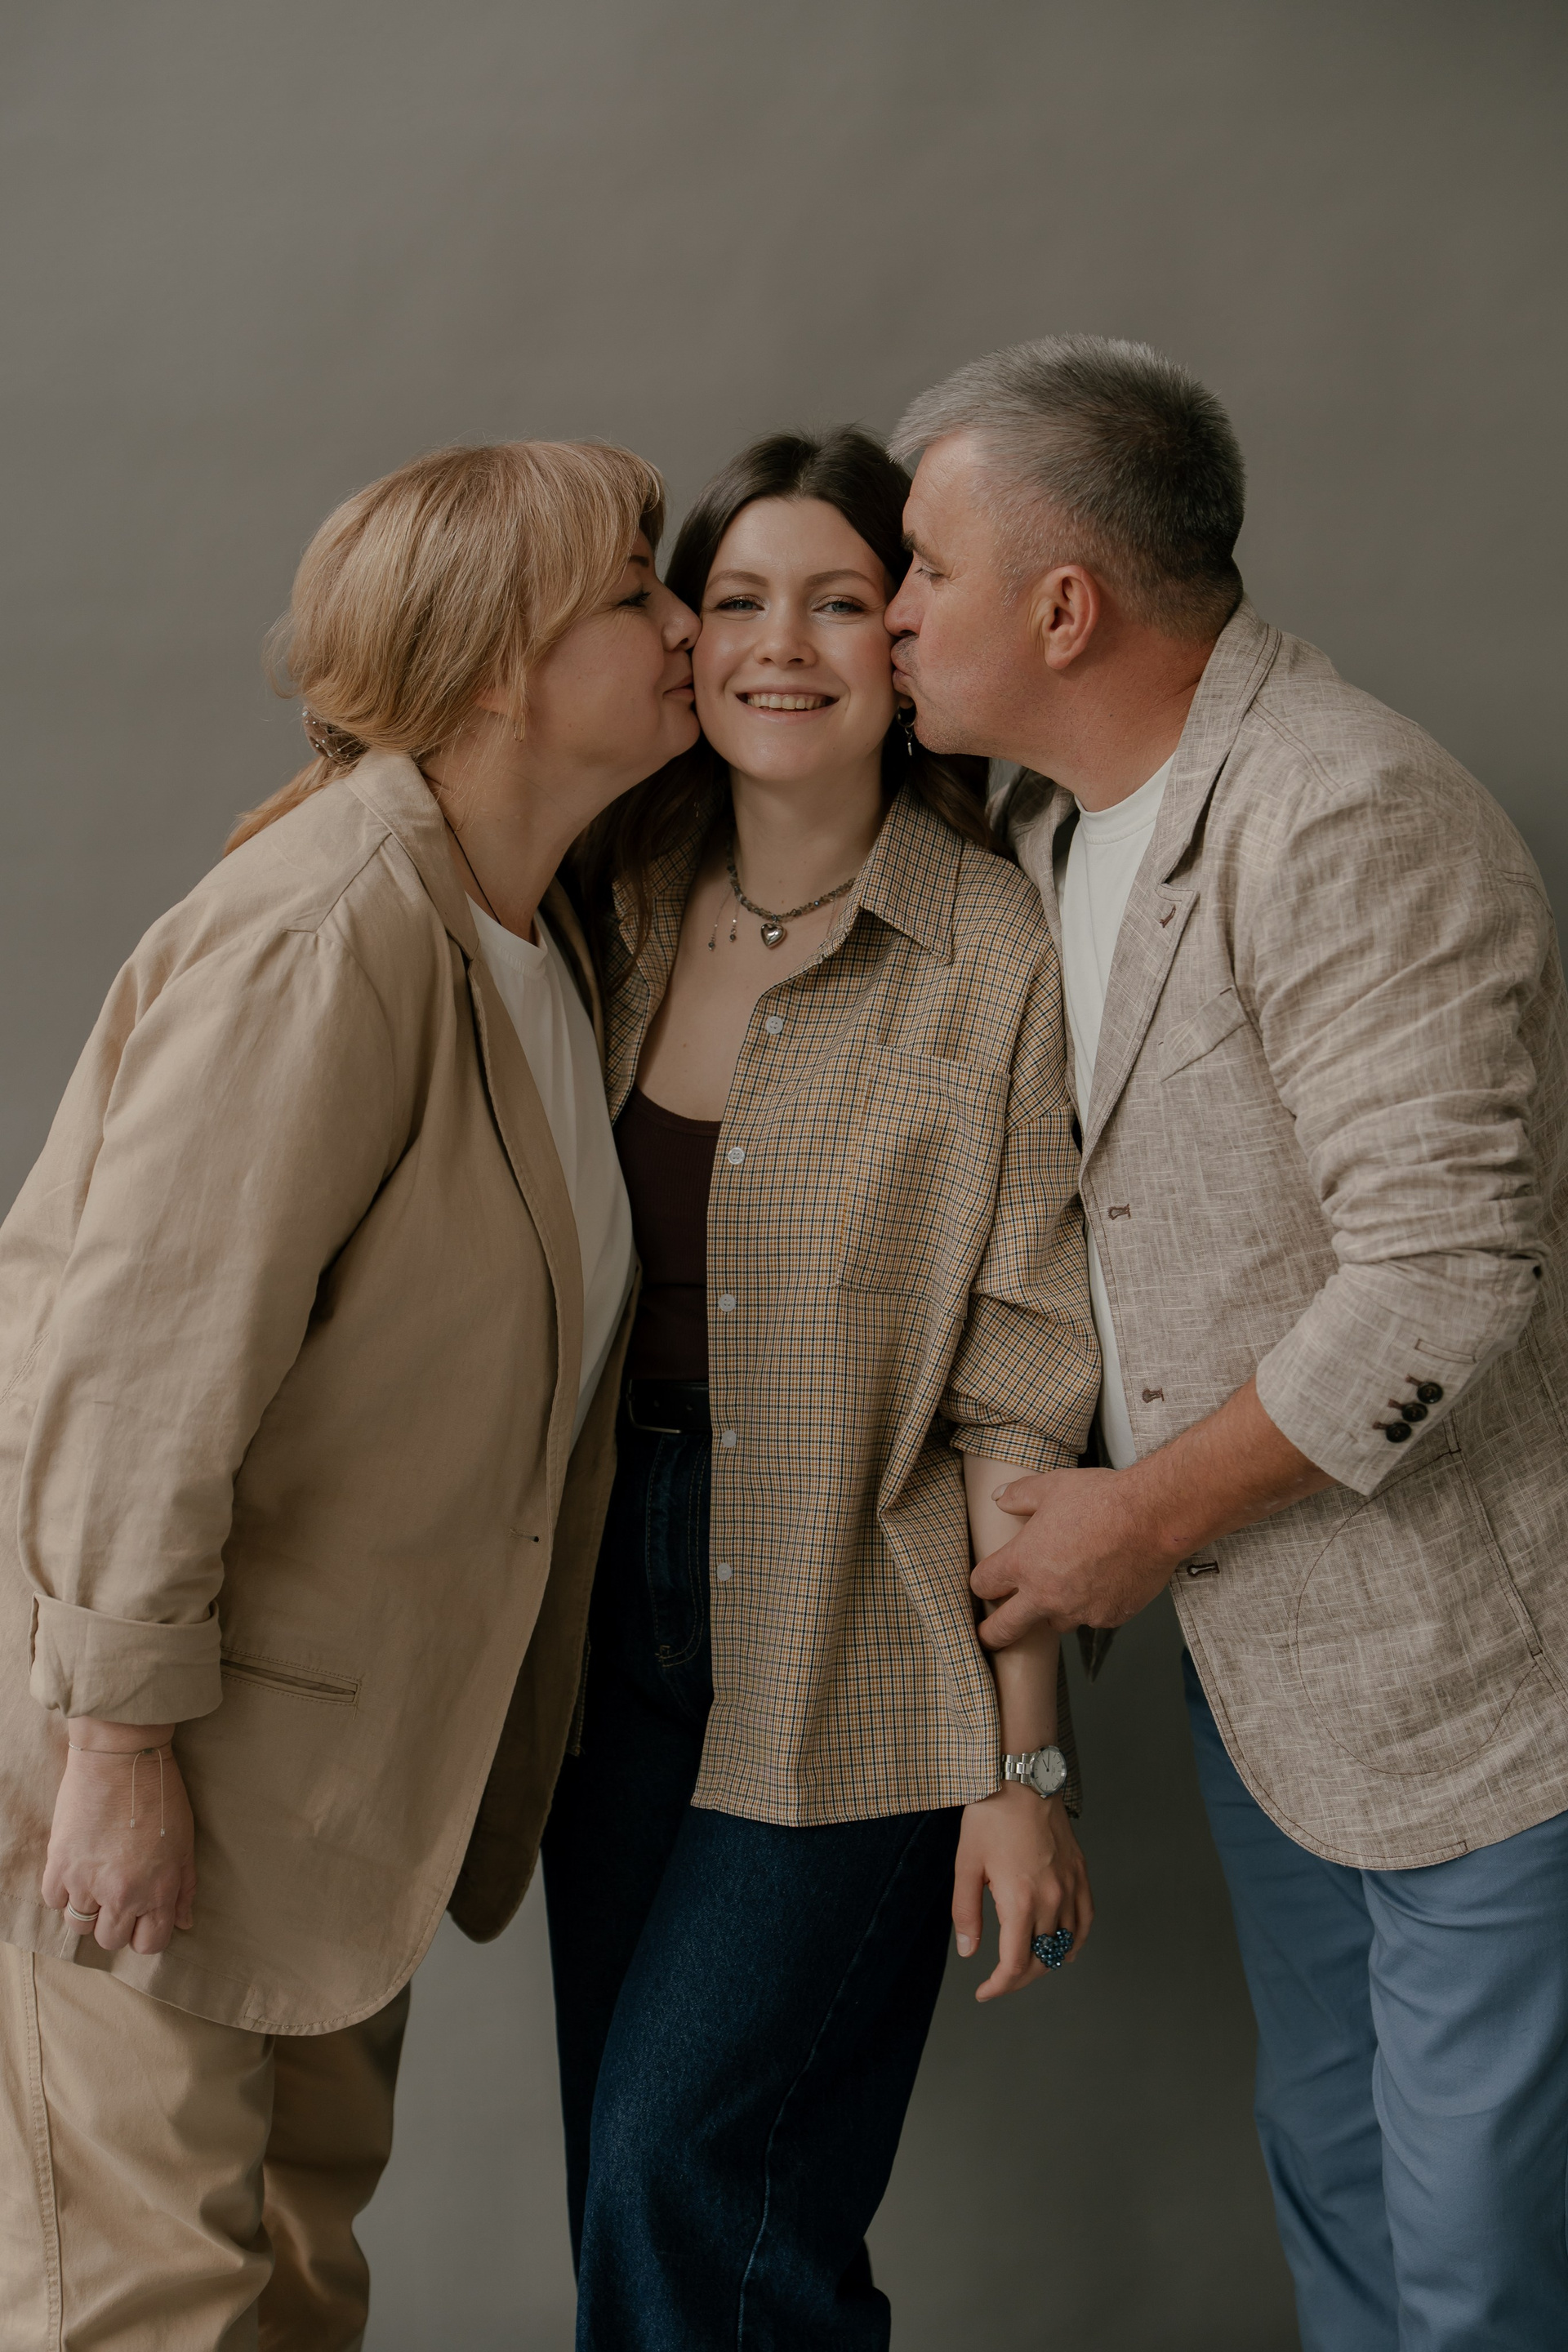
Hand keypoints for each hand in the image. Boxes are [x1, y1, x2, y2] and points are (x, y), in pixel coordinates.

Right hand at [41, 1723, 195, 1955]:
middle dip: (116, 1923)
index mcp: (158, 1891)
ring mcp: (87, 1882)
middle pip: (110, 1940)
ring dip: (88, 1909)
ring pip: (79, 1925)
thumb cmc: (161, 1795)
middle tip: (119, 1895)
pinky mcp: (59, 1865)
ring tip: (96, 1880)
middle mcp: (122, 1894)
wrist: (122, 1757)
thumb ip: (184, 1887)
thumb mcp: (186, 1842)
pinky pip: (54, 1901)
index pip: (149, 1944)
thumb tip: (184, 1922)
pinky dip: (63, 1890)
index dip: (146, 1933)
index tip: (143, 1916)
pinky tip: (77, 1868)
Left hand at [952, 1784, 1092, 2000]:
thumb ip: (966, 1913)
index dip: (999, 1986)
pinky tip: (1064, 1947)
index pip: (1015, 1965)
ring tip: (1024, 1965)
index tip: (984, 1992)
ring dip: (1046, 1962)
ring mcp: (1070, 1886)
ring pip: (1066, 1945)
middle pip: (1042, 1960)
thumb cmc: (990, 1815)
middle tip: (998, 1981)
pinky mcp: (1080, 1873)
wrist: (1023, 1777)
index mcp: (1020, 1900)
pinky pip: (1085, 1920)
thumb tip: (969, 1952)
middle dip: (1019, 1978)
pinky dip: (1076, 1941)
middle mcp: (1052, 1899)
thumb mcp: (966, 1864)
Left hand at [970, 1464, 1175, 1647]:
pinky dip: (1092, 1605)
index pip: (984, 1584)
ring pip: (1055, 1623)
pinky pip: (1092, 1618)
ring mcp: (1078, 1611)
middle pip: (1005, 1629)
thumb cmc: (1102, 1500)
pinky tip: (1103, 1581)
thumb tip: (999, 1499)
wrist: (1152, 1518)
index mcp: (1023, 1563)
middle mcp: (1046, 1595)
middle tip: (988, 1636)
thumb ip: (1019, 1495)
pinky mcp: (1109, 1617)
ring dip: (1054, 1611)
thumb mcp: (1051, 1487)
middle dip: (993, 1634)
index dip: (982, 1582)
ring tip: (1067, 1587)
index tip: (986, 1583)